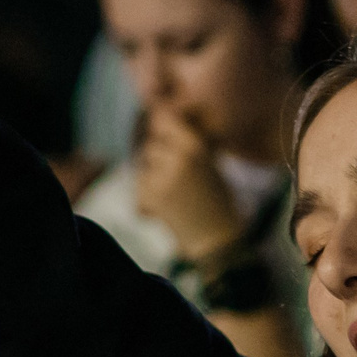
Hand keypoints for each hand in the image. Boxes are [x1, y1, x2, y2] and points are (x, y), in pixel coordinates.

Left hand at [131, 108, 245, 262]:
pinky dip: (147, 195)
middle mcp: (178, 157)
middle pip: (151, 144)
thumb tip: (162, 120)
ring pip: (144, 165)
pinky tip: (165, 206)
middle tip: (174, 176)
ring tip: (173, 193)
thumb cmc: (217, 200)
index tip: (159, 127)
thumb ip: (187, 143)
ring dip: (152, 175)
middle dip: (158, 157)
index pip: (164, 118)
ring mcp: (162, 177)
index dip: (159, 123)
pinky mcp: (150, 196)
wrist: (216, 238)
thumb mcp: (210, 163)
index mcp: (195, 146)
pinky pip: (139, 186)